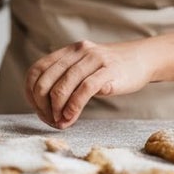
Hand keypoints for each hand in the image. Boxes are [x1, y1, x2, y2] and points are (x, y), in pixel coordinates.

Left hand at [25, 39, 153, 128]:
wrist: (141, 59)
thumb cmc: (109, 70)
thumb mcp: (84, 68)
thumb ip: (66, 80)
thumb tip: (45, 107)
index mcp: (68, 51)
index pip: (37, 69)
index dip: (31, 92)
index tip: (38, 110)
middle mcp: (78, 52)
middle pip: (46, 79)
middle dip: (42, 104)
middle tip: (50, 120)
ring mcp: (94, 60)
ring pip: (64, 85)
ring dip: (57, 108)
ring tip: (60, 122)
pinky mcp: (109, 72)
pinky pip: (85, 89)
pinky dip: (74, 106)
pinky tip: (71, 118)